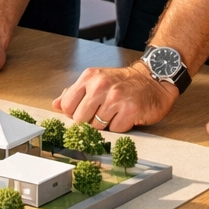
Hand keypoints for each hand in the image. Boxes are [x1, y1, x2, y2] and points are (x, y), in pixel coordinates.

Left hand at [53, 63, 176, 130]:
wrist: (153, 79)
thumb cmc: (123, 82)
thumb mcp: (96, 80)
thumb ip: (75, 92)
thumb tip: (56, 104)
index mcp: (89, 78)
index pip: (67, 106)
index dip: (74, 113)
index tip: (84, 112)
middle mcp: (101, 86)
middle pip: (80, 119)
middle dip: (89, 121)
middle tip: (101, 114)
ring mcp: (116, 98)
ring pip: (97, 127)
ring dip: (106, 124)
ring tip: (115, 112)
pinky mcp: (130, 110)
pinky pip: (115, 130)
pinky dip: (120, 126)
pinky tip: (125, 115)